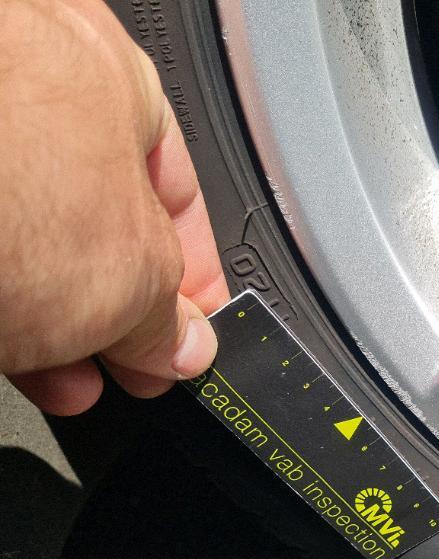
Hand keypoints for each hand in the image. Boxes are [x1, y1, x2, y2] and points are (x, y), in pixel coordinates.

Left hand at [0, 0, 229, 414]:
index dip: (192, 273)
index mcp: (107, 72)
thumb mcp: (138, 277)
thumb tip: (178, 342)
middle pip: (98, 220)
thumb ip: (166, 315)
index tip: (189, 333)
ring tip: (72, 380)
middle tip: (133, 364)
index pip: (176, 186)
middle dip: (120, 311)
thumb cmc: (4, 187)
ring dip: (59, 325)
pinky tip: (20, 359)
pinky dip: (2, 310)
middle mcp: (26, 85)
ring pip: (28, 242)